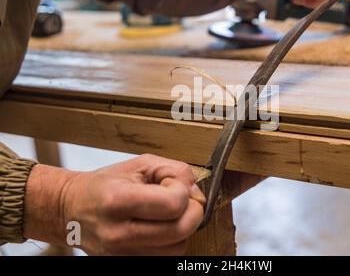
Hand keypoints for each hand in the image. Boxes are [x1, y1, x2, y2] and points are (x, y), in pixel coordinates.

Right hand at [24, 154, 204, 254]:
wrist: (71, 209)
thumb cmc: (106, 184)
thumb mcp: (139, 164)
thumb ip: (174, 171)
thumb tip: (197, 193)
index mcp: (117, 201)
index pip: (172, 204)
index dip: (184, 192)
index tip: (175, 186)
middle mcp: (118, 234)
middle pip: (180, 231)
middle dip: (192, 212)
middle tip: (183, 201)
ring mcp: (120, 255)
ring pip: (177, 249)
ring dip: (183, 230)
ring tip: (167, 215)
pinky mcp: (124, 265)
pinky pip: (165, 259)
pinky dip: (171, 243)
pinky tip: (160, 228)